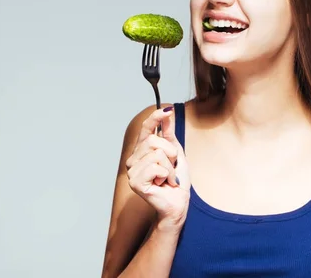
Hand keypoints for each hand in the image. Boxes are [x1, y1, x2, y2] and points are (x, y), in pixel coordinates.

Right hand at [125, 106, 189, 230]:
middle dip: (170, 153)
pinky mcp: (135, 182)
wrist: (178, 201)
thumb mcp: (176, 152)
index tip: (167, 110)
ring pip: (156, 154)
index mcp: (142, 150)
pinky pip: (156, 168)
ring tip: (167, 177)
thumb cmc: (176, 179)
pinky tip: (163, 184)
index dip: (155, 118)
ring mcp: (132, 170)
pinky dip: (166, 175)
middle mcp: (134, 158)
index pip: (145, 128)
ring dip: (169, 167)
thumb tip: (166, 111)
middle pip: (153, 140)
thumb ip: (169, 133)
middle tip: (172, 167)